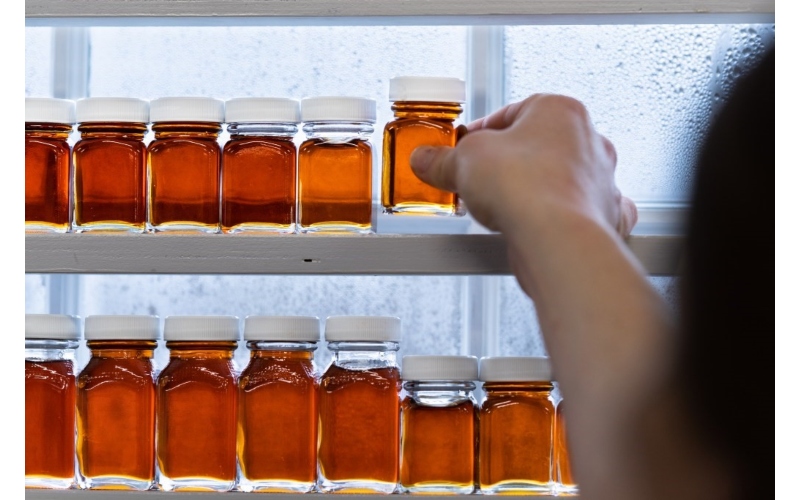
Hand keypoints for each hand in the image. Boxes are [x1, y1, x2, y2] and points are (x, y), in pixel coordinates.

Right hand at [409, 93, 637, 237]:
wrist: (556, 238)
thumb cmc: (526, 186)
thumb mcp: (464, 161)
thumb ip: (442, 159)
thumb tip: (427, 159)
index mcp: (560, 110)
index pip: (511, 114)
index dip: (480, 133)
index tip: (463, 149)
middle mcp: (587, 141)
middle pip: (535, 147)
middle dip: (504, 163)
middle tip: (477, 179)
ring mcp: (598, 180)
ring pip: (555, 179)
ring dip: (527, 190)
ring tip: (497, 207)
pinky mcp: (600, 216)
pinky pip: (569, 211)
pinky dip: (551, 217)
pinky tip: (528, 226)